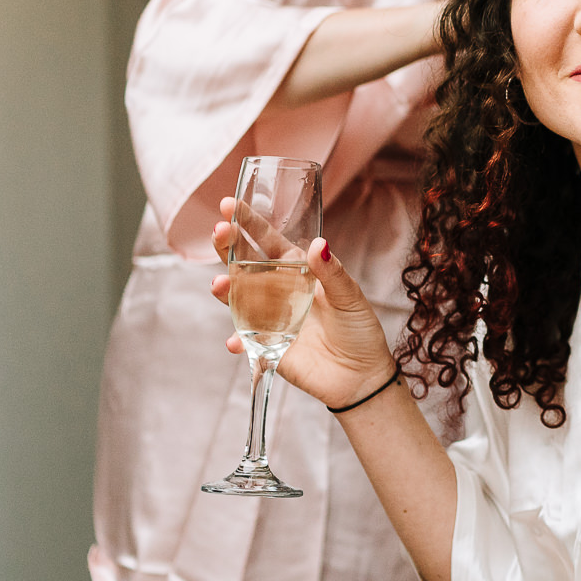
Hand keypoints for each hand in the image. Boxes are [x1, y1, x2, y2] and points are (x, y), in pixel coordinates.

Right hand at [211, 197, 396, 408]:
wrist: (361, 376)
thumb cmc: (358, 330)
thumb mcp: (350, 297)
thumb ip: (332, 273)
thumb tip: (319, 244)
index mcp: (299, 271)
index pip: (268, 242)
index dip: (249, 223)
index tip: (230, 205)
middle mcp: (278, 291)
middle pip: (246, 264)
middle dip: (229, 247)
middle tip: (219, 231)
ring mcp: (269, 318)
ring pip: (239, 299)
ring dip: (226, 290)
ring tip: (219, 283)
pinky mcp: (267, 346)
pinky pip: (245, 341)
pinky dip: (238, 341)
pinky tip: (235, 341)